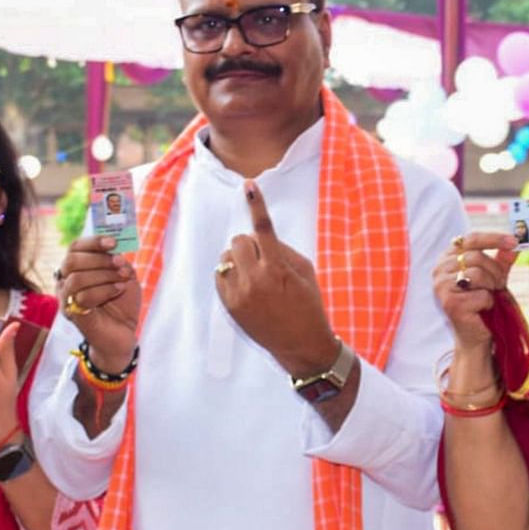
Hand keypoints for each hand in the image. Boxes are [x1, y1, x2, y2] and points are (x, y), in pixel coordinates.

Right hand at [56, 236, 140, 372]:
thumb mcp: (125, 276)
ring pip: (76, 279)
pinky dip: (104, 291)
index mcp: (77, 268)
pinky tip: (117, 290)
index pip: (75, 247)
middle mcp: (66, 281)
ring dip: (104, 276)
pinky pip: (82, 298)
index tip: (113, 243)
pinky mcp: (72, 314)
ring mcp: (66, 298)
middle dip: (100, 259)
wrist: (123, 332)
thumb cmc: (121, 303)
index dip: (93, 242)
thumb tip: (115, 251)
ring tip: (122, 279)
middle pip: (72, 260)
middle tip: (120, 263)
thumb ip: (119, 261)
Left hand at [215, 180, 338, 377]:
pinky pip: (220, 274)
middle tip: (265, 259)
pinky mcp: (229, 306)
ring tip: (255, 275)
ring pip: (226, 257)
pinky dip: (231, 273)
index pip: (264, 230)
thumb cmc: (308, 305)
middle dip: (251, 244)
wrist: (300, 344)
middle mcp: (255, 281)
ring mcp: (239, 295)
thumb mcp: (305, 272)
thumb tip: (260, 237)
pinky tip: (247, 286)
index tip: (249, 185)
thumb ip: (283, 250)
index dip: (257, 205)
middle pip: (238, 240)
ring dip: (239, 259)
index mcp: (277, 269)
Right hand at [433, 232, 518, 350]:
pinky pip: (481, 295)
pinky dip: (489, 303)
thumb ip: (502, 259)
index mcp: (447, 258)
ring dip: (492, 287)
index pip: (471, 238)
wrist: (475, 334)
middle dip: (495, 271)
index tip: (514, 241)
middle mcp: (440, 270)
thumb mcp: (494, 276)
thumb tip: (516, 243)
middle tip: (500, 284)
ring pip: (478, 275)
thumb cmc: (482, 302)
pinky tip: (482, 309)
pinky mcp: (450, 304)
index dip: (494, 238)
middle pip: (476, 257)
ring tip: (489, 297)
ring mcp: (442, 287)